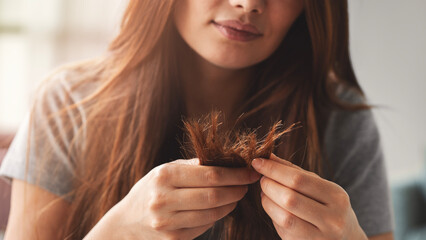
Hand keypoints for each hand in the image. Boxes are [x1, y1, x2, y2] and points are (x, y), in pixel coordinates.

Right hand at [90, 158, 259, 239]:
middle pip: (214, 195)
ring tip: (236, 196)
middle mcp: (164, 199)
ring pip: (212, 213)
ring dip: (230, 204)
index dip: (235, 174)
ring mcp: (168, 222)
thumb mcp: (165, 170)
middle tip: (247, 185)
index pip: (210, 175)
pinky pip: (204, 226)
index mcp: (164, 176)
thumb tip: (226, 161)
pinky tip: (221, 208)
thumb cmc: (150, 189)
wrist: (126, 222)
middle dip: (237, 190)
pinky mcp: (173, 239)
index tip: (249, 171)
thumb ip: (193, 166)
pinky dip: (217, 216)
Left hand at [251, 153, 366, 239]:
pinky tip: (271, 207)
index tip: (258, 162)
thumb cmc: (329, 207)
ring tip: (265, 192)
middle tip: (262, 179)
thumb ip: (294, 171)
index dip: (274, 170)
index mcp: (337, 197)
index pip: (299, 179)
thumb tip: (268, 156)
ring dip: (267, 201)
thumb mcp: (320, 186)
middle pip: (290, 198)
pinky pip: (283, 230)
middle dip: (269, 185)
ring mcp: (320, 238)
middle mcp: (332, 219)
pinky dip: (272, 215)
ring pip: (284, 217)